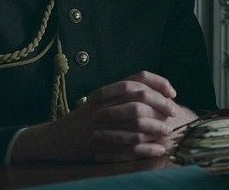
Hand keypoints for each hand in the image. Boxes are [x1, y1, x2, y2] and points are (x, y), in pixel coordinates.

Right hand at [12, 71, 198, 162]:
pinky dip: (147, 148)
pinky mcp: (100, 142)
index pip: (138, 78)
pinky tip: (158, 150)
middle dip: (162, 104)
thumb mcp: (101, 100)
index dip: (159, 83)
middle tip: (173, 111)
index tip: (171, 92)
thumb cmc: (81, 119)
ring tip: (168, 132)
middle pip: (141, 97)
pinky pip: (129, 145)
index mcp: (107, 91)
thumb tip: (153, 93)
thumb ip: (122, 95)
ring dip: (157, 126)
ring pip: (137, 121)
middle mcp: (105, 103)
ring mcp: (102, 123)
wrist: (54, 138)